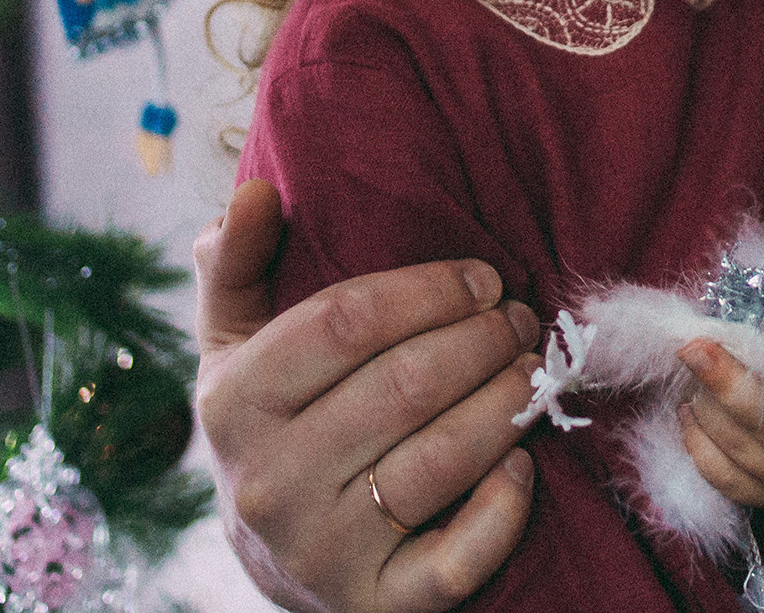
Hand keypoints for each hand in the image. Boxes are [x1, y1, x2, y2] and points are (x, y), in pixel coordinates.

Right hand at [193, 180, 541, 612]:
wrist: (275, 561)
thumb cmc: (274, 423)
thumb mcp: (235, 345)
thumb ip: (236, 265)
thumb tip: (254, 192)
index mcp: (234, 404)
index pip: (344, 323)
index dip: (428, 289)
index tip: (482, 276)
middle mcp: (270, 483)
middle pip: (403, 386)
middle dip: (480, 339)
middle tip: (521, 319)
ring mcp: (323, 552)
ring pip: (437, 461)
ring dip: (504, 404)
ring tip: (530, 370)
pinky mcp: (377, 605)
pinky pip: (456, 561)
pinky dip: (501, 510)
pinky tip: (523, 465)